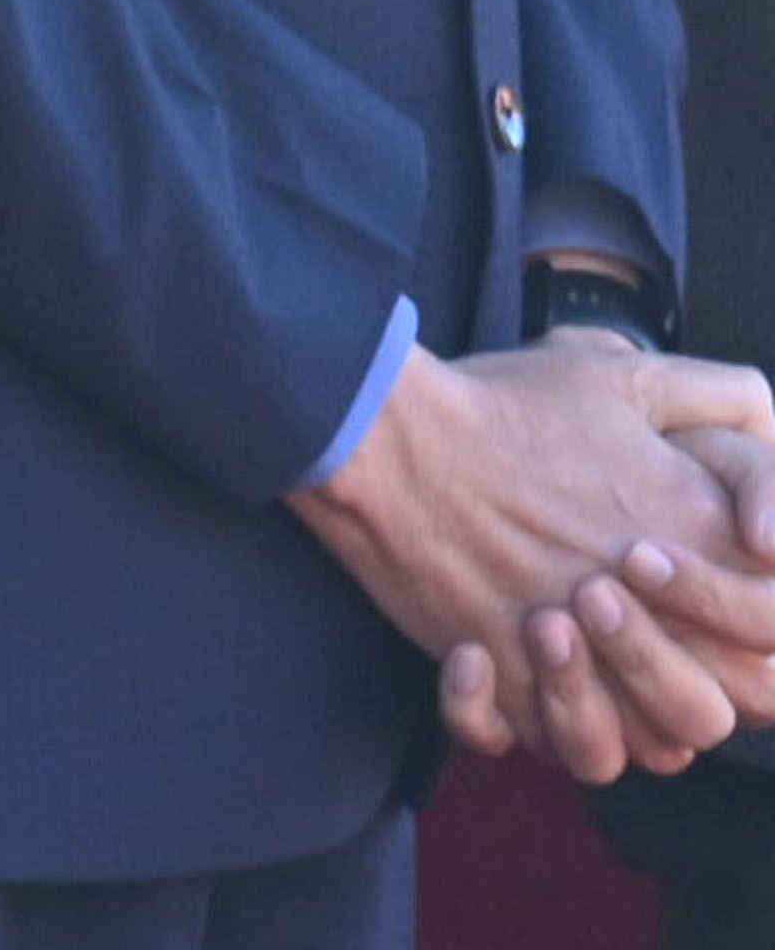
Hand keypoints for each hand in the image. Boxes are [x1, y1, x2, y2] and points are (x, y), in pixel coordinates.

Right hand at [305, 334, 774, 777]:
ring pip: (635, 751)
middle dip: (672, 673)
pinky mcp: (499, 677)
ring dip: (608, 709)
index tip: (668, 567)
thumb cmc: (502, 406)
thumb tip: (755, 485)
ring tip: (555, 642)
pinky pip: (538, 744)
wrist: (389, 435)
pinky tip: (489, 659)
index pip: (772, 634)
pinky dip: (521, 720)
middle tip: (607, 608)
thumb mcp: (626, 373)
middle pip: (714, 713)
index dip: (743, 619)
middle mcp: (645, 621)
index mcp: (696, 552)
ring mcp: (568, 660)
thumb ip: (724, 399)